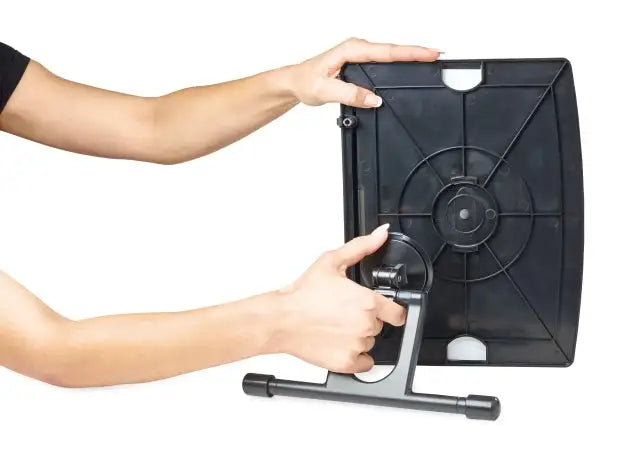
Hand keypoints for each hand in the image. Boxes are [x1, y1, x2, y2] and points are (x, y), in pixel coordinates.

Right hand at [276, 224, 405, 372]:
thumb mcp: (332, 261)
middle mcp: (366, 325)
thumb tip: (382, 234)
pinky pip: (364, 363)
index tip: (383, 309)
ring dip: (358, 337)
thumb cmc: (303, 294)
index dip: (392, 310)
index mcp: (368, 302)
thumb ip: (362, 247)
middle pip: (379, 326)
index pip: (398, 313)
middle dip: (366, 319)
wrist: (281, 319)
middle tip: (344, 312)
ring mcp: (357, 345)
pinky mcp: (346, 362)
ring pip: (370, 343)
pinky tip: (339, 343)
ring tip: (336, 326)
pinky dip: (355, 356)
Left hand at [288, 37, 440, 107]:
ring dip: (409, 56)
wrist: (295, 82)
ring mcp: (359, 54)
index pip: (386, 51)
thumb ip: (350, 94)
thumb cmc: (306, 81)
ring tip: (429, 59)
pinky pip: (383, 61)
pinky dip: (398, 62)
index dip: (410, 53)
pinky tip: (408, 65)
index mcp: (351, 49)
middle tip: (439, 55)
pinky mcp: (360, 62)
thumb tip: (373, 99)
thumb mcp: (326, 90)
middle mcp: (357, 48)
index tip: (429, 54)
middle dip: (417, 52)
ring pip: (390, 54)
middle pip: (393, 50)